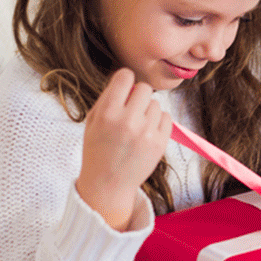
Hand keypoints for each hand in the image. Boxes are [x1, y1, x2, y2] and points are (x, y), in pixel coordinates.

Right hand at [75, 68, 171, 229]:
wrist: (108, 184)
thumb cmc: (98, 150)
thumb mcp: (93, 121)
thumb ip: (109, 98)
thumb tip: (128, 77)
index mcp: (107, 113)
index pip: (124, 76)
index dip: (125, 79)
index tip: (124, 87)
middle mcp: (128, 121)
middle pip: (144, 88)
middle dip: (138, 95)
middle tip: (131, 109)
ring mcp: (146, 133)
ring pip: (156, 104)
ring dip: (148, 110)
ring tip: (137, 126)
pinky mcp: (160, 143)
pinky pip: (167, 117)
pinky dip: (158, 121)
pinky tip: (147, 132)